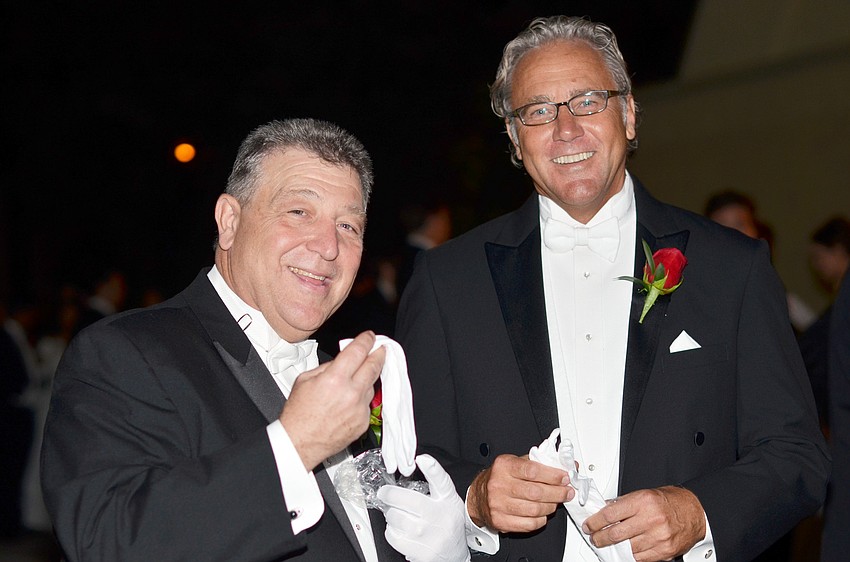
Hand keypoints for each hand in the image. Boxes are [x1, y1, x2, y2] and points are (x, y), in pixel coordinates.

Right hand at [280, 331, 385, 470]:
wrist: (299, 443)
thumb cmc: (298, 414)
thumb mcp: (304, 380)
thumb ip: (327, 367)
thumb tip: (342, 360)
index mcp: (335, 379)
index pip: (358, 351)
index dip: (367, 340)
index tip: (370, 337)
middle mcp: (351, 393)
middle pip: (373, 366)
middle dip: (378, 354)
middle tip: (381, 349)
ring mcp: (359, 409)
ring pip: (371, 386)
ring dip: (367, 379)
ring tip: (355, 380)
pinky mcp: (363, 422)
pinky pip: (366, 404)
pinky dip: (360, 399)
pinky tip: (348, 402)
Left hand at [377, 454, 469, 561]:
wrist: (454, 554)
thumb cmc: (448, 523)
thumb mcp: (449, 499)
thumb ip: (437, 480)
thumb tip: (422, 459)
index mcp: (448, 501)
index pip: (442, 482)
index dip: (432, 468)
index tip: (421, 459)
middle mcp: (440, 518)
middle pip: (407, 500)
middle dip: (389, 494)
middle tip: (385, 493)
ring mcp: (429, 536)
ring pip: (396, 518)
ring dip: (390, 513)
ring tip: (396, 513)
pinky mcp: (419, 551)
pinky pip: (393, 536)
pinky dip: (391, 530)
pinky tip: (399, 529)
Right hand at [467, 454, 573, 532]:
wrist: (478, 496)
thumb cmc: (500, 478)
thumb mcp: (515, 462)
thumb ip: (539, 462)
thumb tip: (566, 465)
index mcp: (504, 466)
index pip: (532, 471)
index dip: (553, 475)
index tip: (565, 478)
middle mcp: (499, 485)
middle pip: (536, 492)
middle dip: (557, 493)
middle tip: (567, 492)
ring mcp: (498, 504)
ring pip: (535, 509)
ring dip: (551, 506)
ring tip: (555, 502)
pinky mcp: (500, 521)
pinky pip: (529, 524)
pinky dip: (541, 520)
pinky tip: (543, 513)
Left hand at [581, 485, 705, 561]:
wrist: (695, 512)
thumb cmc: (670, 501)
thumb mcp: (644, 494)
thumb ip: (624, 503)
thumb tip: (603, 511)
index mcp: (643, 502)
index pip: (610, 514)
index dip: (595, 522)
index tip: (589, 525)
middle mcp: (651, 519)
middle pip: (615, 534)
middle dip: (600, 538)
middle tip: (594, 538)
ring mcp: (658, 537)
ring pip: (626, 548)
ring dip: (613, 548)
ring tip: (607, 545)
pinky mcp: (664, 551)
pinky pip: (640, 558)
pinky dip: (629, 556)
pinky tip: (623, 552)